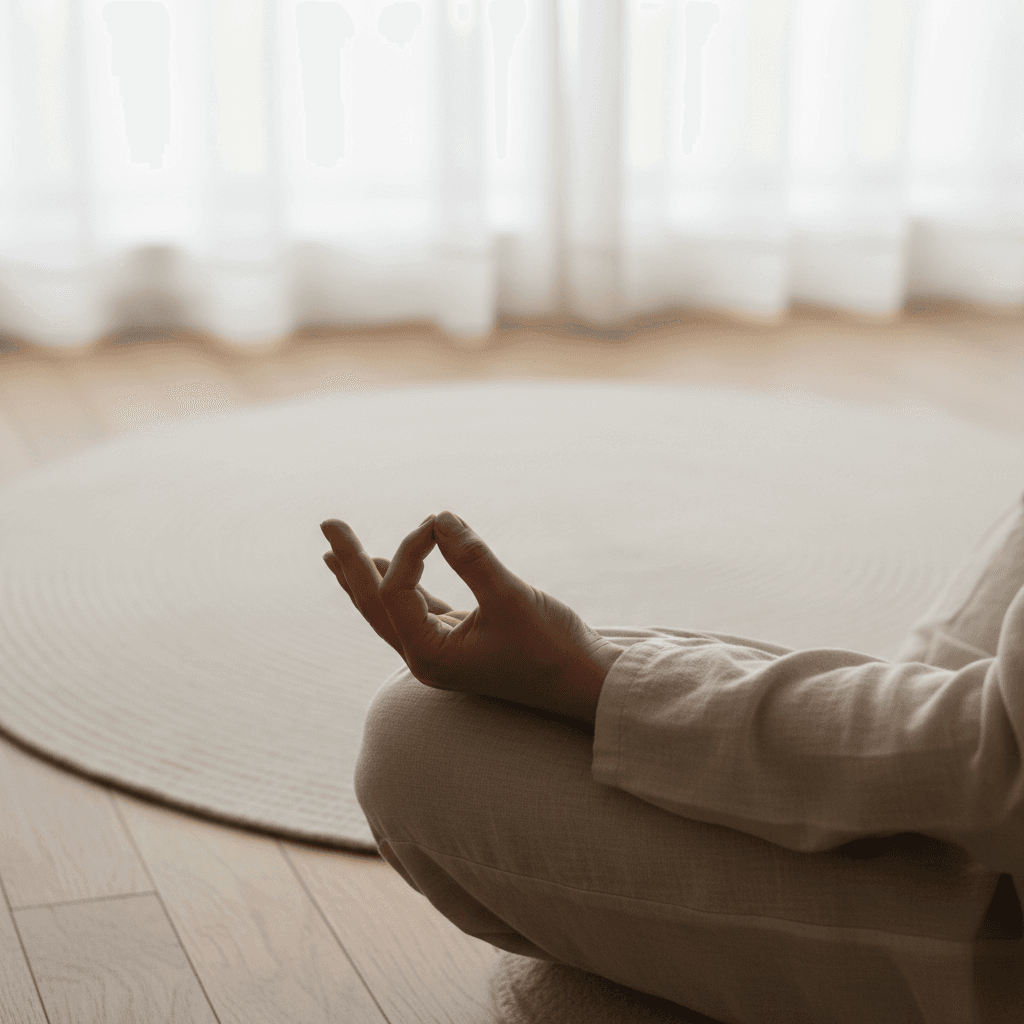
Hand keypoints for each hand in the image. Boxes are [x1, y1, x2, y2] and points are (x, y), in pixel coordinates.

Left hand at [320, 511, 623, 725]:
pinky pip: (421, 609)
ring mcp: (443, 651)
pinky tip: (390, 566)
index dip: (410, 550)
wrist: (589, 688)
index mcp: (430, 658)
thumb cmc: (553, 651)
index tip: (437, 524)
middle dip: (351, 565)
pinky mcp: (462, 641)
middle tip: (328, 524)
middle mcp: (427, 658)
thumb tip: (438, 517)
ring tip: (337, 549)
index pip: (397, 593)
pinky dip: (406, 584)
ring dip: (368, 576)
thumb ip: (471, 558)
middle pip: (375, 606)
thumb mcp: (511, 599)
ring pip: (393, 609)